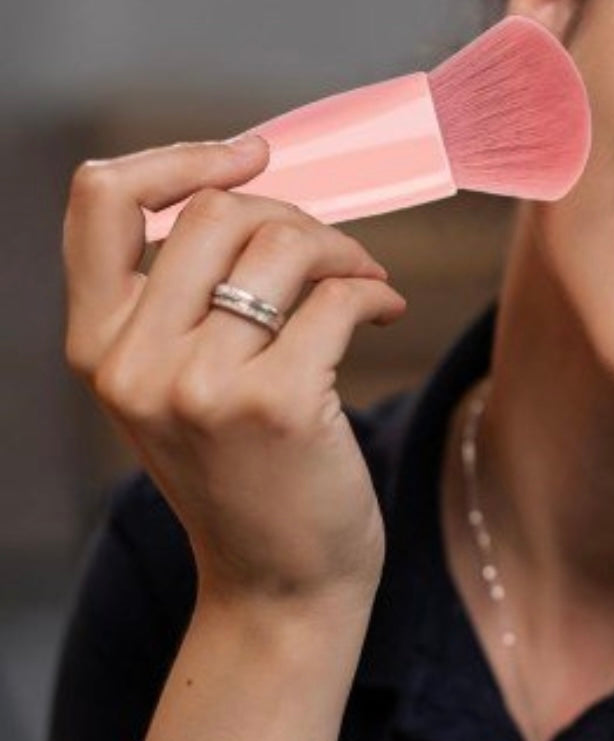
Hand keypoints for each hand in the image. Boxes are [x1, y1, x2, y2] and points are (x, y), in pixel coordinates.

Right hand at [62, 134, 407, 608]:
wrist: (280, 585)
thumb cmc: (245, 470)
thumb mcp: (177, 382)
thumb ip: (182, 292)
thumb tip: (252, 174)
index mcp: (98, 344)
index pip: (99, 199)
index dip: (179, 158)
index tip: (253, 155)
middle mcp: (132, 363)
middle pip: (216, 209)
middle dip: (294, 216)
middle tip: (332, 256)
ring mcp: (199, 386)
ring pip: (283, 242)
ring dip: (343, 250)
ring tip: (365, 280)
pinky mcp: (275, 406)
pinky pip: (338, 296)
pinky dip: (375, 290)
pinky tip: (388, 311)